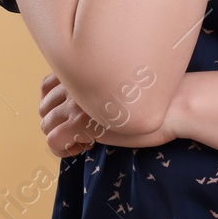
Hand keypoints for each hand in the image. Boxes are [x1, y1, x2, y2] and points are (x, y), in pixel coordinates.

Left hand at [38, 73, 177, 156]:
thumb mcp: (123, 86)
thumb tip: (92, 106)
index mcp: (85, 69)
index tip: (76, 116)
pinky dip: (64, 149)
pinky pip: (53, 141)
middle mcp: (75, 82)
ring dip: (62, 136)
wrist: (173, 104)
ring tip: (86, 140)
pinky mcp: (80, 123)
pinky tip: (87, 146)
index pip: (47, 85)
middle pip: (44, 107)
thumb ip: (102, 87)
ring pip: (46, 125)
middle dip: (58, 123)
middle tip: (82, 131)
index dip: (57, 105)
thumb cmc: (158, 97)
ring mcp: (76, 103)